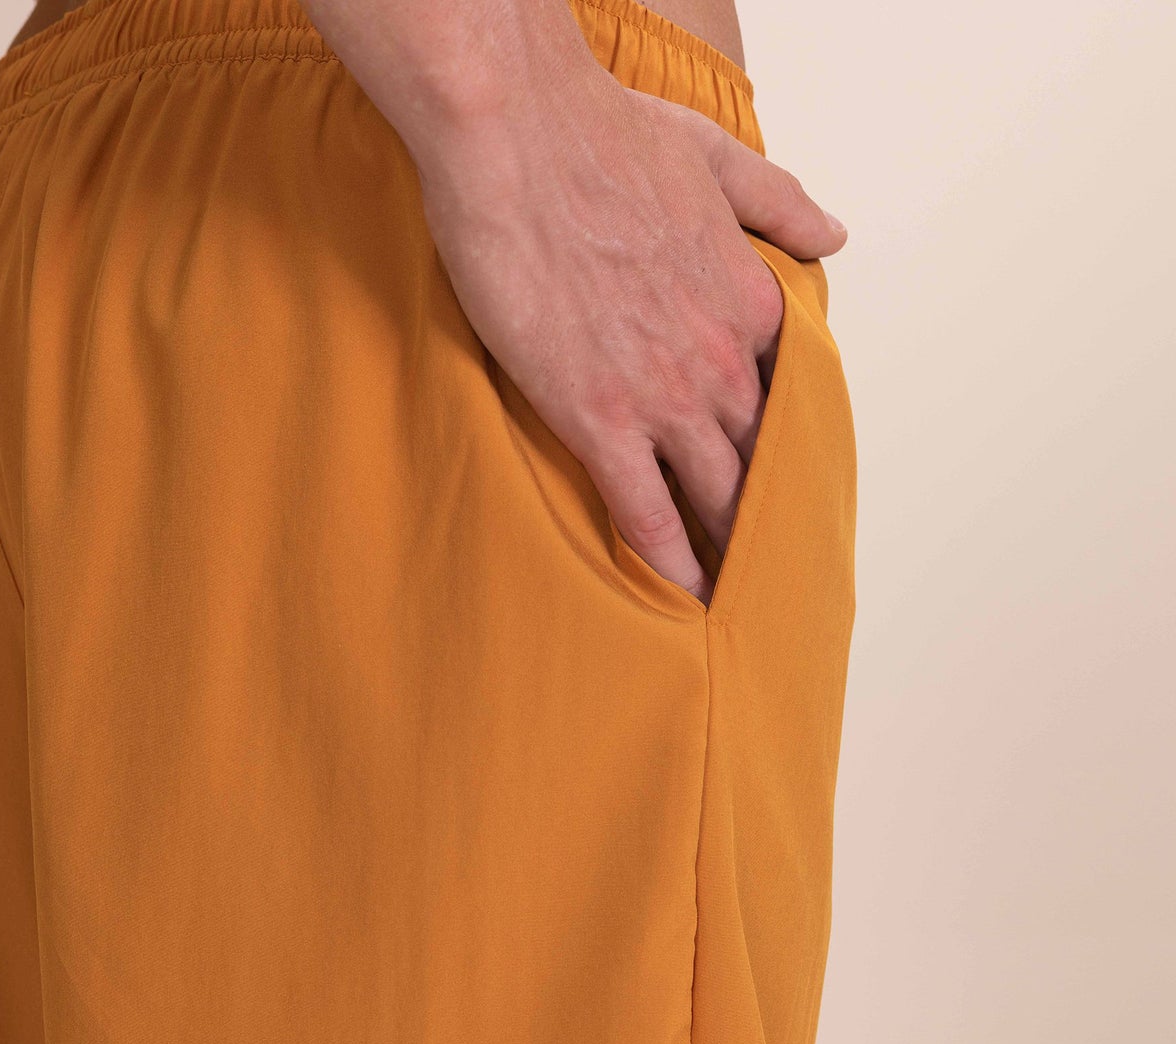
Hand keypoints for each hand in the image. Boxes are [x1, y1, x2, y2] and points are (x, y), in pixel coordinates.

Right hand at [414, 63, 845, 598]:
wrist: (517, 135)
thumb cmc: (601, 133)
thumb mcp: (715, 156)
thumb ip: (781, 202)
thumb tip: (836, 238)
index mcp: (750, 300)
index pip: (786, 397)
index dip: (785, 447)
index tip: (784, 484)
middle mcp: (722, 358)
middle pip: (760, 462)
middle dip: (767, 517)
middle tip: (775, 568)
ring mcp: (664, 396)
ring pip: (717, 497)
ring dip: (730, 550)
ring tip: (739, 601)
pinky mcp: (600, 419)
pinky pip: (647, 513)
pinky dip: (671, 563)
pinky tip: (684, 600)